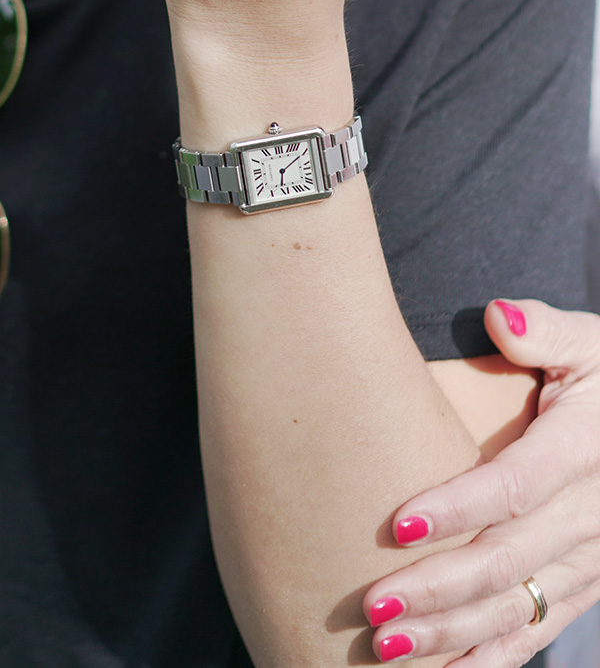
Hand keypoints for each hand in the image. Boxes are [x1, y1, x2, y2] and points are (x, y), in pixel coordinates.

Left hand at [364, 300, 599, 665]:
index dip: (457, 509)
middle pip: (504, 562)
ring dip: (451, 634)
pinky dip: (490, 660)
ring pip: (515, 608)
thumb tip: (498, 316)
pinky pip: (536, 631)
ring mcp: (587, 560)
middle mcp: (587, 516)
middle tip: (371, 605)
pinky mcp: (584, 587)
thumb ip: (543, 330)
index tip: (399, 523)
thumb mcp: (589, 343)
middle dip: (436, 589)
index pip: (512, 489)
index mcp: (579, 452)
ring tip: (387, 645)